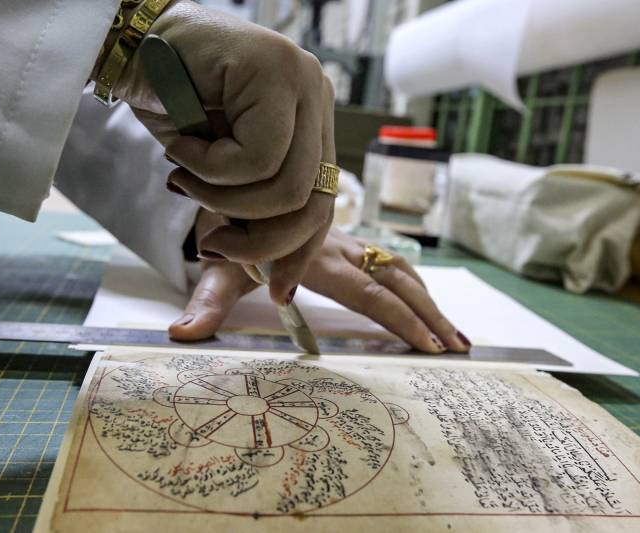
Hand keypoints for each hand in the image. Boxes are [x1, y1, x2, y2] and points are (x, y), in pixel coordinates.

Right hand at [115, 0, 335, 304]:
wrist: (128, 41)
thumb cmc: (169, 102)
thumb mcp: (217, 169)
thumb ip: (250, 207)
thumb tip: (274, 273)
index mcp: (308, 124)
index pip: (323, 203)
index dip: (300, 252)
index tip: (279, 291)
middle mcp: (315, 100)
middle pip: (313, 204)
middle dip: (259, 243)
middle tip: (211, 242)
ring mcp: (301, 82)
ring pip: (286, 188)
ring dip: (221, 199)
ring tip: (182, 174)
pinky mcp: (277, 70)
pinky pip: (256, 158)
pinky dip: (208, 167)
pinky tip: (181, 144)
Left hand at [171, 221, 471, 353]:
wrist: (228, 181)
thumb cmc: (224, 226)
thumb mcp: (216, 263)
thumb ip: (207, 300)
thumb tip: (182, 334)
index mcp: (313, 255)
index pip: (366, 292)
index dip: (399, 319)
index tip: (428, 345)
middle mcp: (336, 245)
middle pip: (394, 280)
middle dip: (428, 314)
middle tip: (457, 346)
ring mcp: (343, 240)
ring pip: (397, 266)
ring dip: (427, 299)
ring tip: (454, 332)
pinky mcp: (343, 239)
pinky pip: (386, 258)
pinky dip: (411, 281)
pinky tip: (423, 297)